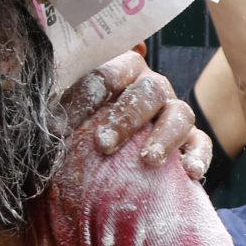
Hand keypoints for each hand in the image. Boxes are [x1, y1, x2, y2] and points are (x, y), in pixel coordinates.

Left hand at [58, 51, 208, 179]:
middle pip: (146, 93)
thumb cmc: (91, 128)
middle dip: (124, 119)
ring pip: (179, 114)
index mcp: (123, 73)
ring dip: (163, 137)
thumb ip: (63, 116)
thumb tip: (44, 129)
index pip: (107, 76)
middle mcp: (152, 87)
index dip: (84, 99)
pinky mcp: (192, 138)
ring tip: (149, 160)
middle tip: (103, 145)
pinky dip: (198, 156)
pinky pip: (201, 143)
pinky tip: (190, 173)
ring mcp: (174, 112)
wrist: (121, 150)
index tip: (61, 128)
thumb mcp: (75, 118)